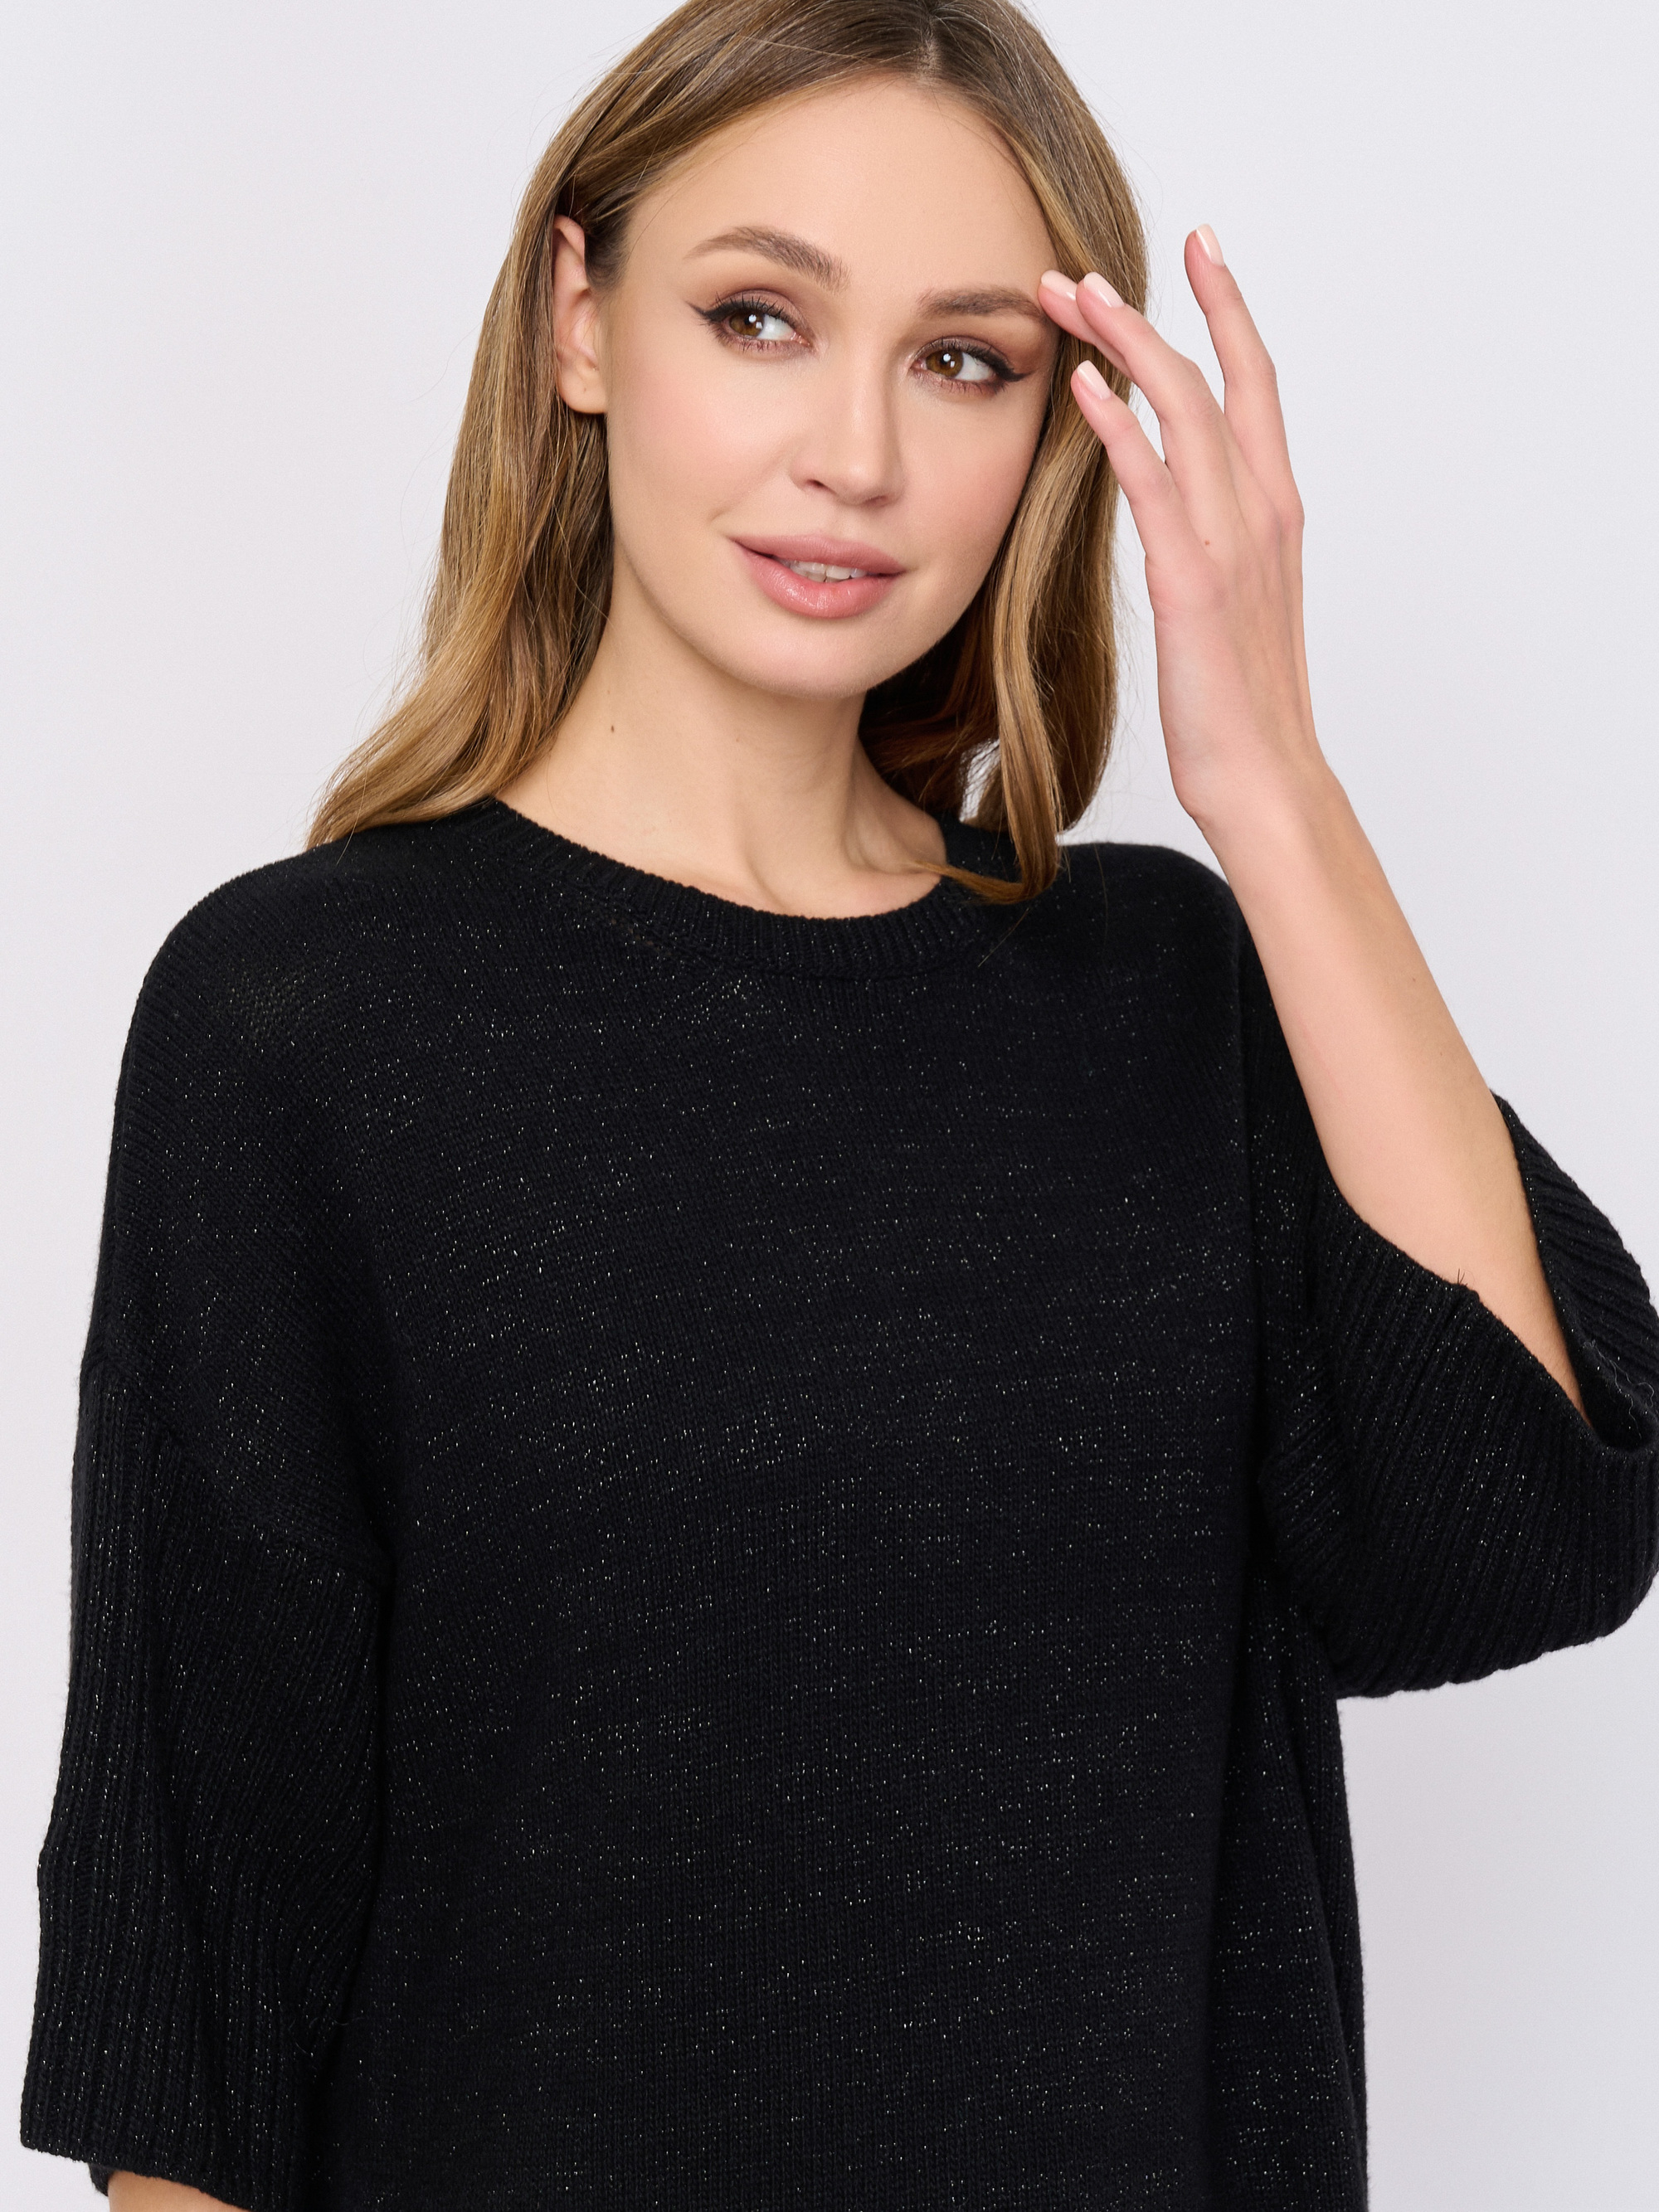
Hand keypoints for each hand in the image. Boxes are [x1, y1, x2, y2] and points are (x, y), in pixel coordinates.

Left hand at [1038, 231, 1322, 850]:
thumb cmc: (1243, 709)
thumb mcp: (1231, 608)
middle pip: (1216, 376)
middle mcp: (1263, 511)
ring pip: (1187, 409)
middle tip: (1084, 270)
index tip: (1198, 249)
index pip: (1256, 385)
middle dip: (1154, 309)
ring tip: (1071, 298)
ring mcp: (1233, 542)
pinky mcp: (1193, 583)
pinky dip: (1120, 426)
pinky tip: (1083, 385)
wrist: (1267, 781)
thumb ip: (1212, 546)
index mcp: (1276, 512)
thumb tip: (1177, 518)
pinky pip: (1154, 484)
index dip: (1229, 309)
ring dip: (1127, 342)